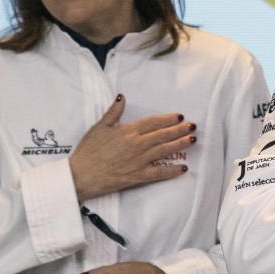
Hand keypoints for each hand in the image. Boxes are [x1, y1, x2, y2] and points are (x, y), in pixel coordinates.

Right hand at [68, 94, 196, 202]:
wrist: (81, 175)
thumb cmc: (88, 151)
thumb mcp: (99, 127)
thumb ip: (113, 112)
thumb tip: (122, 97)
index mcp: (128, 131)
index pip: (153, 122)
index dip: (168, 119)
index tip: (179, 116)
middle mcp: (137, 144)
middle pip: (162, 135)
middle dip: (179, 130)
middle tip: (193, 126)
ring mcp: (139, 161)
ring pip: (164, 150)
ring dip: (180, 145)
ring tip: (193, 139)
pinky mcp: (137, 176)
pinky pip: (159, 173)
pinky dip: (171, 171)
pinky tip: (183, 168)